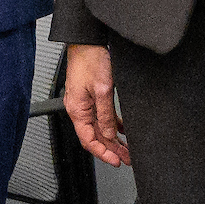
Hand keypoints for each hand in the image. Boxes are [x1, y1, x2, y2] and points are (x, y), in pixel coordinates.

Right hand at [61, 41, 128, 169]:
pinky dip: (112, 125)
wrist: (87, 42)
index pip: (88, 140)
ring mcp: (84, 103)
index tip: (116, 161)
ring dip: (113, 139)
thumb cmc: (90, 60)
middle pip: (95, 136)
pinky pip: (101, 117)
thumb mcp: (103, 89)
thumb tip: (109, 134)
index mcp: (77, 110)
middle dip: (111, 149)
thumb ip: (106, 114)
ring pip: (99, 128)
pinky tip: (122, 131)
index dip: (103, 153)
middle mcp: (79, 109)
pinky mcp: (91, 97)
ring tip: (127, 149)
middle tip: (126, 158)